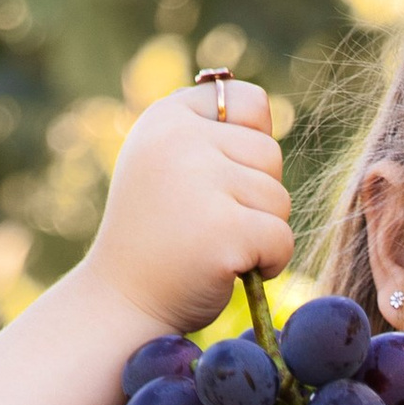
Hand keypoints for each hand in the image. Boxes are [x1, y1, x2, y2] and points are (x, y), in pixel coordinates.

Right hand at [89, 79, 293, 336]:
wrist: (122, 301)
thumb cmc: (158, 236)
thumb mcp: (169, 165)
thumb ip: (209, 134)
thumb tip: (267, 116)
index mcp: (167, 117)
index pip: (251, 103)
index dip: (251, 145)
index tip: (219, 179)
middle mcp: (179, 139)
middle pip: (270, 154)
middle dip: (257, 195)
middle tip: (212, 223)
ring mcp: (200, 182)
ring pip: (279, 198)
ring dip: (262, 230)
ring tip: (216, 246)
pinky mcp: (223, 229)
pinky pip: (282, 238)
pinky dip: (270, 262)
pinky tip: (230, 270)